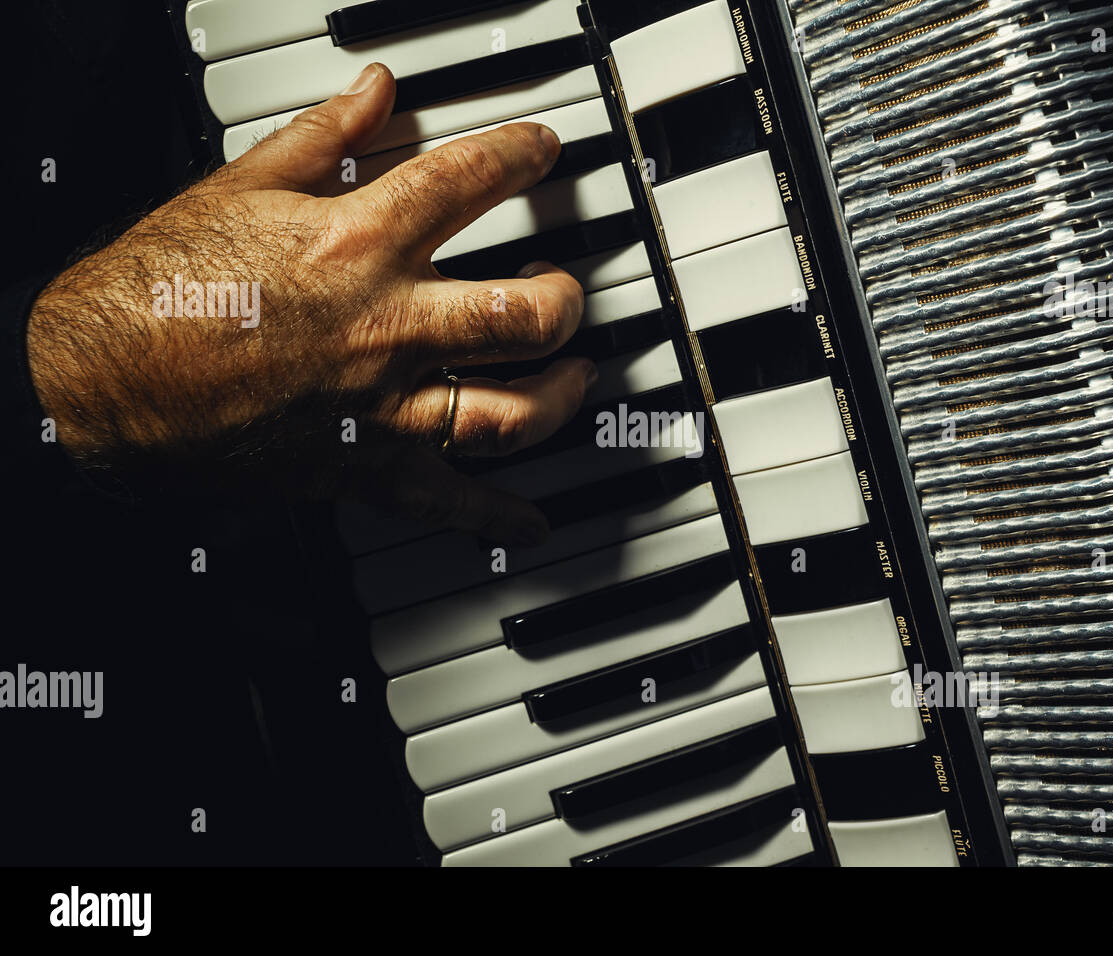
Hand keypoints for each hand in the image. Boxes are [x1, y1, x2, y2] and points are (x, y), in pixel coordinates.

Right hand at [26, 63, 593, 543]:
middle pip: (524, 313)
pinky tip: (533, 518)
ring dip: (559, 395)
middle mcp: (384, 327)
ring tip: (574, 375)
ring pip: (510, 412)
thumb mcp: (238, 186)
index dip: (521, 154)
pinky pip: (446, 503)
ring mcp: (380, 406)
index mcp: (357, 244)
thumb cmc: (159, 289)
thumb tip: (374, 92)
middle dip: (565, 296)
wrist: (99, 381)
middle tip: (564, 286)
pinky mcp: (361, 467)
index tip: (541, 151)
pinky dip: (497, 516)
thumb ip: (321, 136)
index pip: (469, 181)